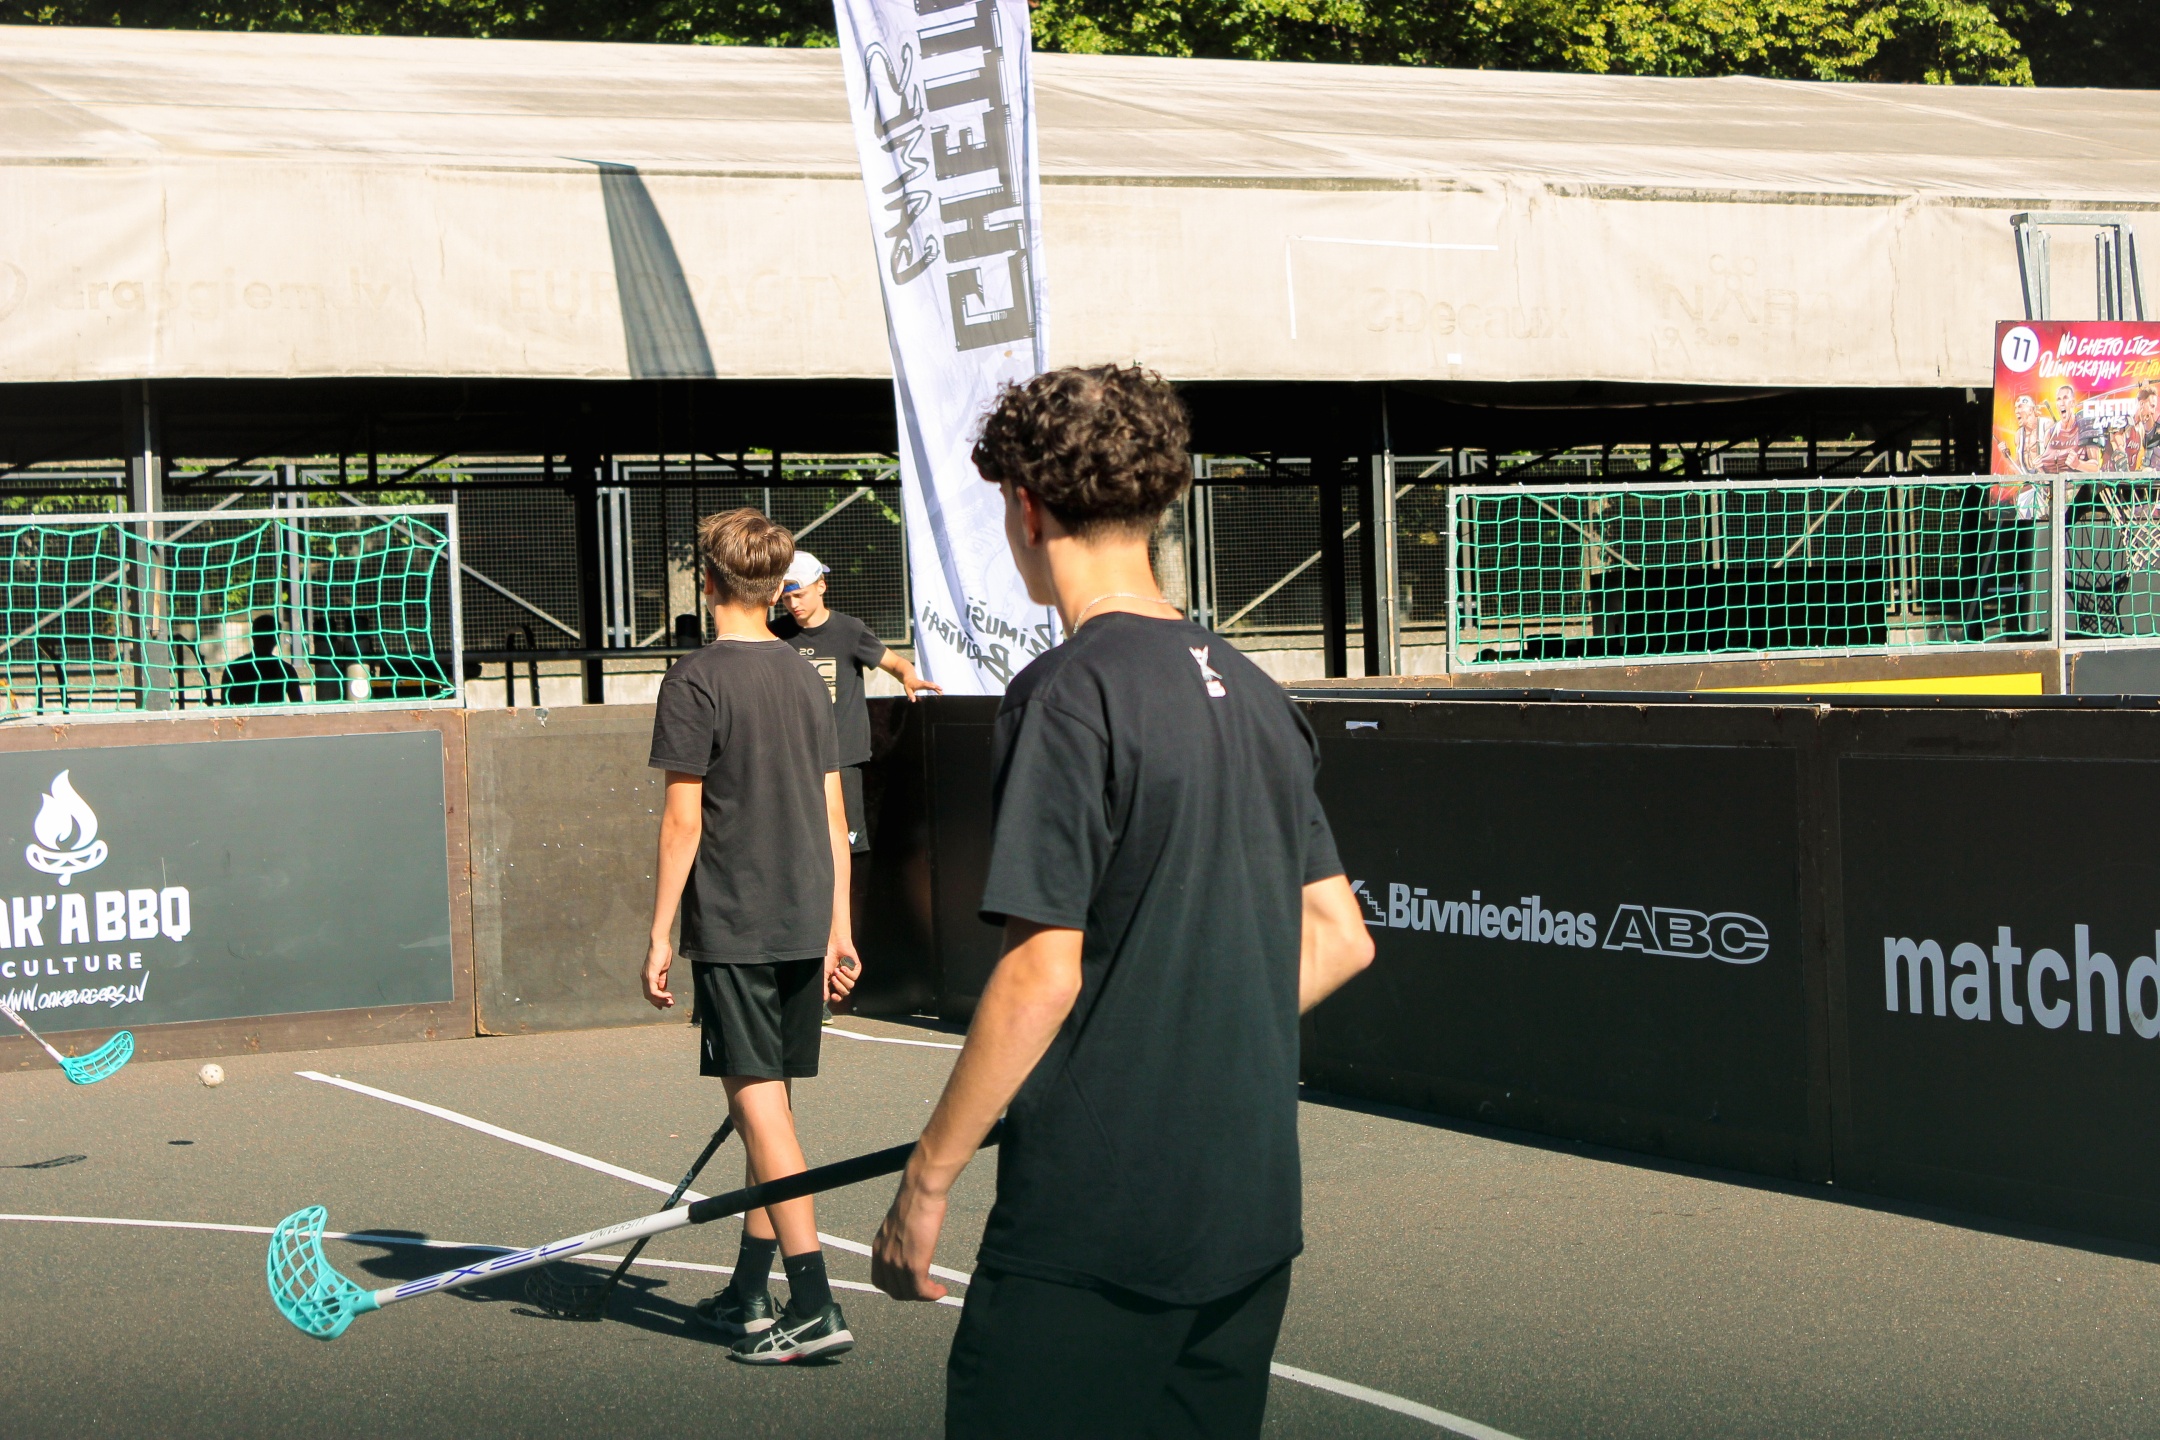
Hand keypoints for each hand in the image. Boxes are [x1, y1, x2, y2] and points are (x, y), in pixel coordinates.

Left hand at [642, 936, 674, 1009]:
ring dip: (661, 1001)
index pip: (649, 993)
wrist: (660, 943)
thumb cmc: (662, 953)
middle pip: (649, 996)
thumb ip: (662, 979)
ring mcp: (646, 977)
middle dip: (660, 1002)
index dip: (657, 1000)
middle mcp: (644, 978)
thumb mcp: (663, 969)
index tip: (666, 1004)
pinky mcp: (650, 976)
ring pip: (651, 996)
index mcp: (647, 976)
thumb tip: (663, 989)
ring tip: (671, 1001)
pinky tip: (669, 995)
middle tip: (670, 1005)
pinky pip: (653, 991)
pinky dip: (661, 995)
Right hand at [826, 939, 860, 1006]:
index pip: (838, 996)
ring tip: (837, 970)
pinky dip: (848, 973)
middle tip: (833, 978)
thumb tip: (824, 999)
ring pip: (850, 985)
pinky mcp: (856, 968)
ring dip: (843, 979)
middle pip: (845, 992)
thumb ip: (823, 986)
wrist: (833, 945)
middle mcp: (843, 980)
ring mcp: (850, 975)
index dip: (837, 998)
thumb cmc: (827, 958)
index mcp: (835, 983)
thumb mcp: (823, 973)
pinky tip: (843, 967)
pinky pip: (855, 977)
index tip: (833, 996)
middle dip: (839, 986)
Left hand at [871, 1163, 949, 1301]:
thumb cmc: (914, 1202)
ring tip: (936, 1290)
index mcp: (878, 1249)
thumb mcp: (897, 1226)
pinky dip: (932, 1295)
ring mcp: (898, 1264)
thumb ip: (898, 1241)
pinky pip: (921, 1291)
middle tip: (926, 1289)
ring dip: (924, 1296)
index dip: (896, 1288)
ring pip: (909, 1294)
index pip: (880, 1281)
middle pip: (895, 1291)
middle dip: (911, 1294)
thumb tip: (909, 1247)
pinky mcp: (914, 1265)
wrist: (920, 1193)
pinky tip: (941, 1290)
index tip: (910, 1285)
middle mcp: (884, 1259)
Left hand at [902, 672, 943, 701]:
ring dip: (938, 688)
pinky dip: (937, 688)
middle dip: (936, 687)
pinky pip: (933, 686)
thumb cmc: (908, 684)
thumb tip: (913, 701)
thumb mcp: (907, 690)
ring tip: (942, 693)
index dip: (929, 686)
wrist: (909, 678)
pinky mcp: (927, 684)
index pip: (925, 684)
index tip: (934, 687)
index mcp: (919, 684)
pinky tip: (940, 692)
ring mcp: (926, 683)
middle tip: (941, 690)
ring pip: (933, 685)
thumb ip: (910, 695)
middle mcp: (924, 683)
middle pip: (931, 684)